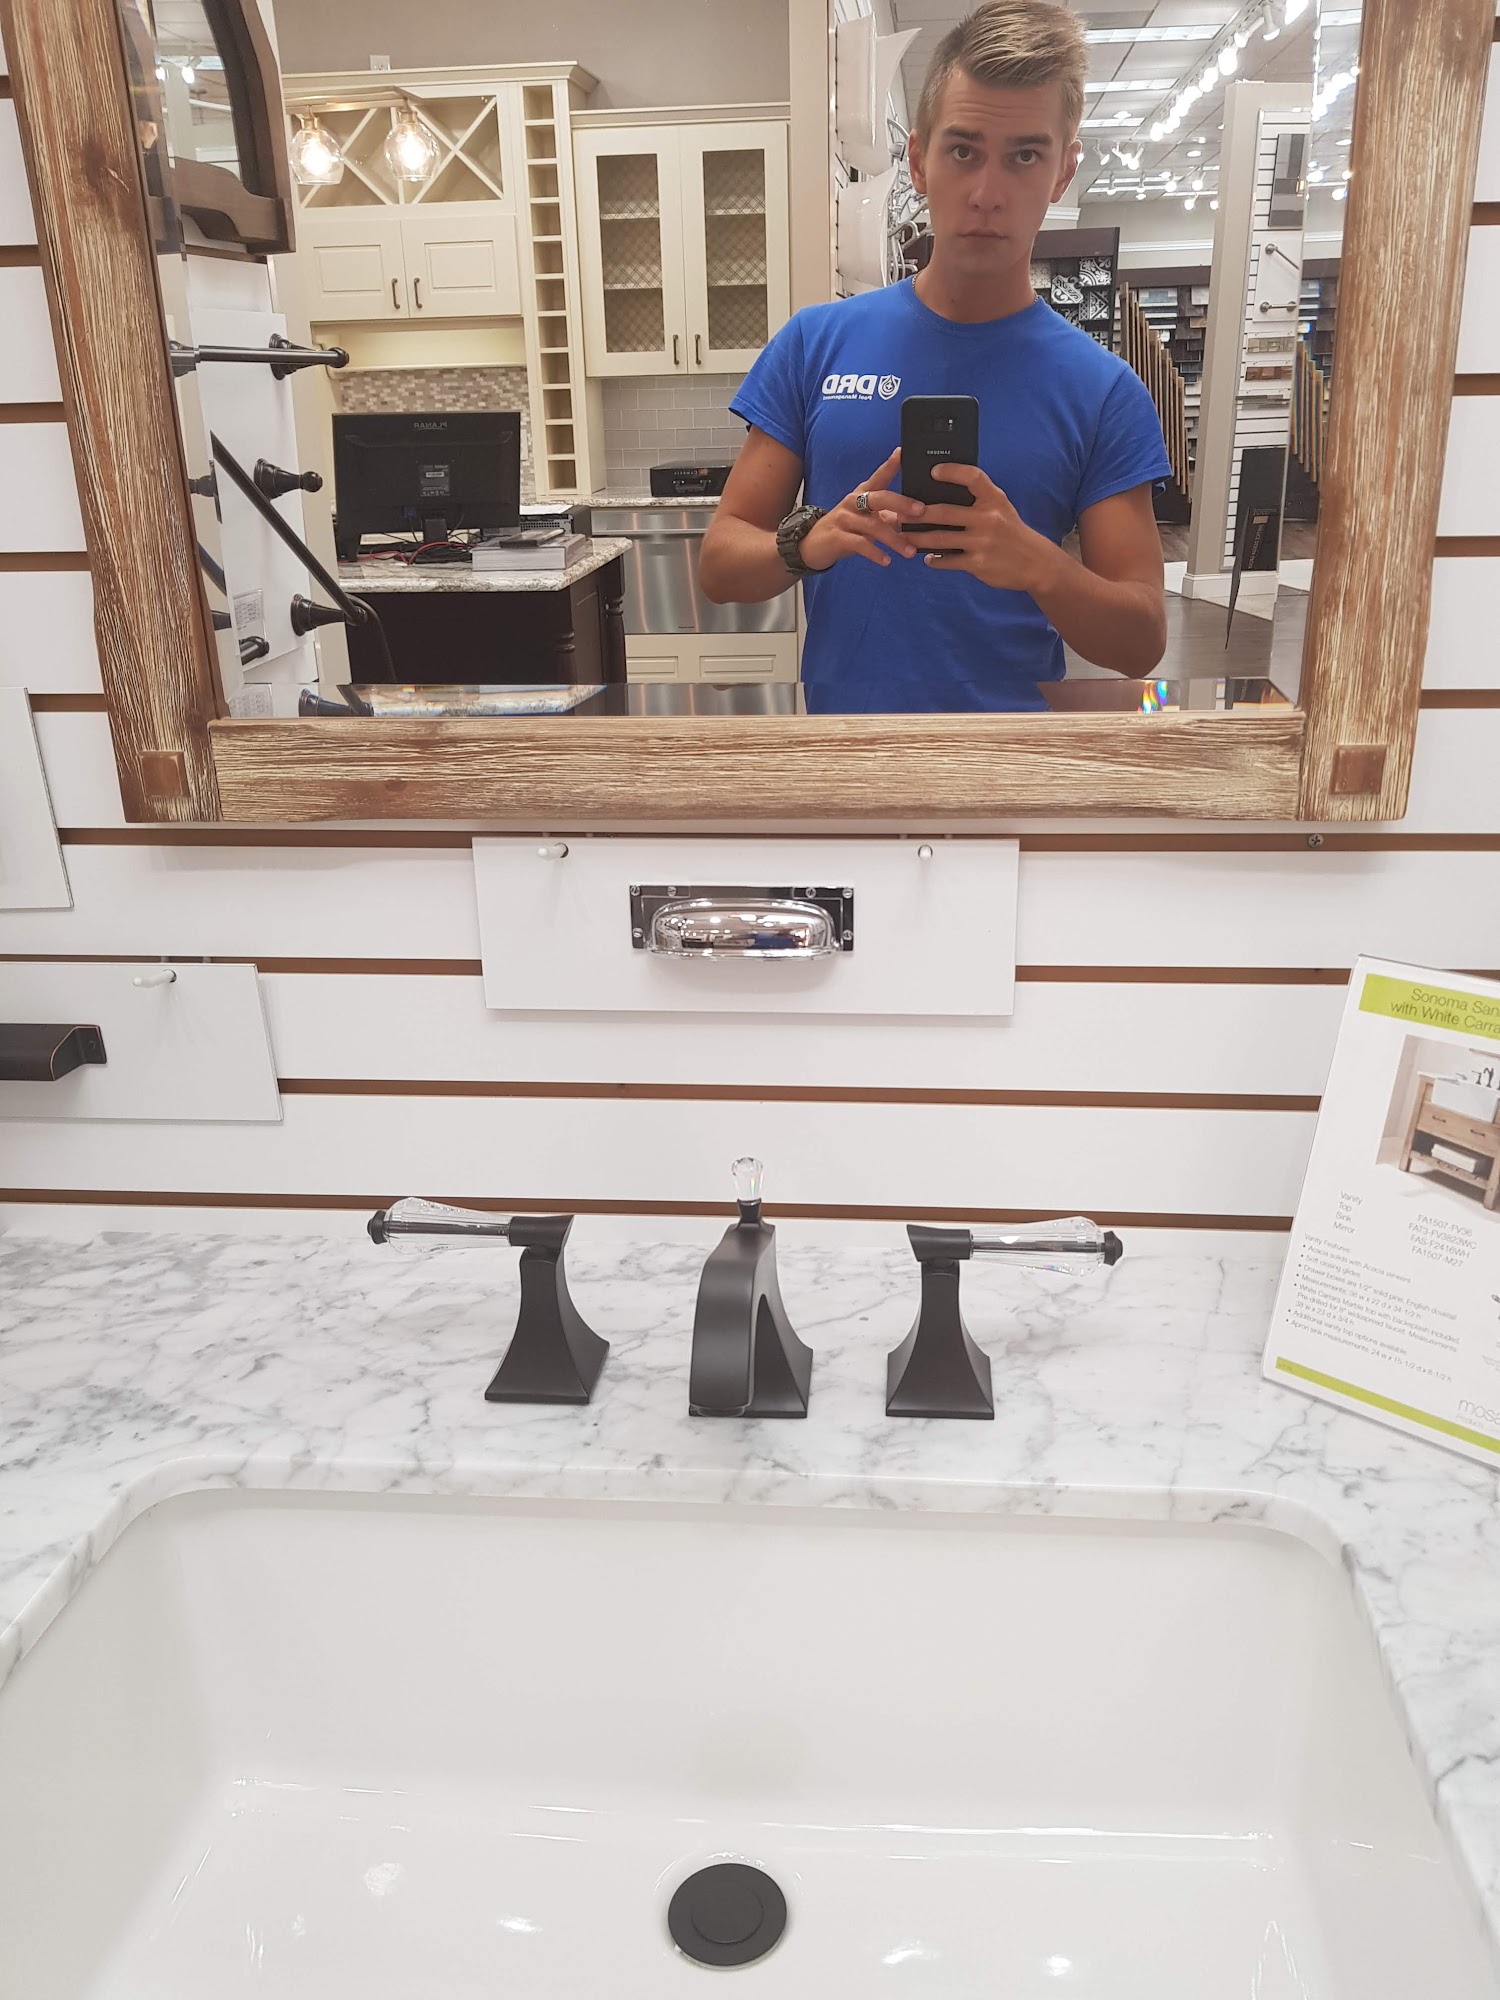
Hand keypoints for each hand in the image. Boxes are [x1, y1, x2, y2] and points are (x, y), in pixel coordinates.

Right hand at [800, 450, 927, 570]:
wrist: (813, 545)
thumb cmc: (847, 530)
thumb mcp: (868, 520)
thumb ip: (889, 517)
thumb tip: (917, 519)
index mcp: (862, 494)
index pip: (879, 476)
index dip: (891, 464)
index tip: (903, 452)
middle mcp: (853, 501)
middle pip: (879, 497)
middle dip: (901, 503)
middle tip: (920, 511)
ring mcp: (844, 518)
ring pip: (873, 526)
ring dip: (894, 540)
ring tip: (909, 552)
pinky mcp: (837, 537)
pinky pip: (860, 544)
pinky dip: (875, 553)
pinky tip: (886, 560)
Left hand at [916, 465, 1058, 595]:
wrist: (1035, 562)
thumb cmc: (1011, 532)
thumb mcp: (1001, 508)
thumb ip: (978, 499)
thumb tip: (943, 492)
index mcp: (994, 499)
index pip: (972, 477)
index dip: (951, 471)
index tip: (932, 471)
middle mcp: (988, 518)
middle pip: (944, 511)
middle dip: (917, 513)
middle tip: (899, 512)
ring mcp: (982, 542)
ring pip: (940, 538)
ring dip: (918, 537)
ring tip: (904, 535)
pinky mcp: (978, 563)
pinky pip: (948, 560)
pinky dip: (935, 560)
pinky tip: (928, 558)